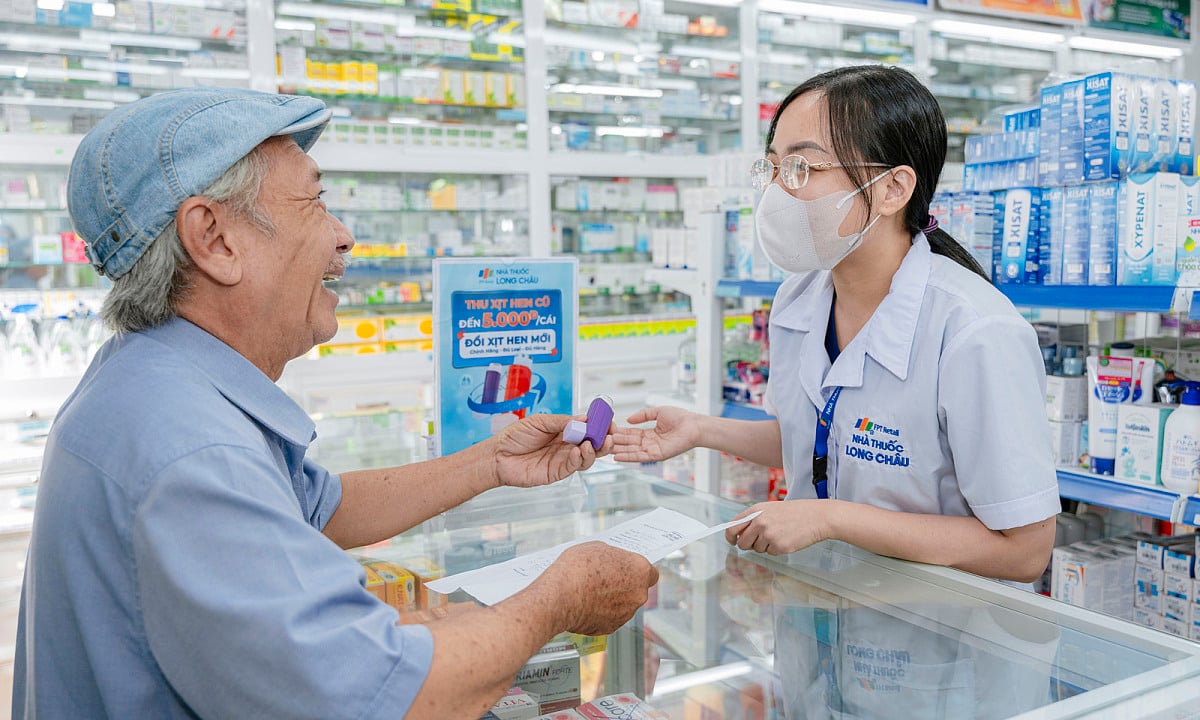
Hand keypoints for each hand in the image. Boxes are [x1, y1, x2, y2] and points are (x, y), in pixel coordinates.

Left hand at [491, 414, 610, 488]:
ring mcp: (563, 459)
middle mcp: (566, 445)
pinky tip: (580, 451)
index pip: (588, 427)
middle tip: (610, 434)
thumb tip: (584, 420)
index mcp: (564, 430)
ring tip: (593, 443)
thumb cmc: (515, 437)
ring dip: (595, 450)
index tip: (609, 420)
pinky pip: (574, 466)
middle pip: (593, 443)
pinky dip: (580, 459)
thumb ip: (561, 422)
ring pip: (588, 457)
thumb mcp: (539, 422)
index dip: (600, 425)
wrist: (497, 456)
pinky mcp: (557, 472)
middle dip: (604, 439)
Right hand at [545, 542, 657, 635]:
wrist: (559, 597)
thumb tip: (611, 562)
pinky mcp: (611, 628)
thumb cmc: (576, 569)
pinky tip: (585, 603)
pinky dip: (601, 612)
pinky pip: (610, 617)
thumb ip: (612, 556)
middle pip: (636, 589)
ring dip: (612, 599)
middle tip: (604, 578)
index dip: (638, 571)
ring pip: (623, 605)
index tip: (627, 569)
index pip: (651, 572)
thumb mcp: (596, 548)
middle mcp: (638, 594)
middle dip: (623, 585)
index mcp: (640, 570)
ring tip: (590, 590)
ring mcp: (626, 614)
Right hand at [611, 407, 698, 462]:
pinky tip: (617, 457)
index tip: (608, 431)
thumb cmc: (681, 418)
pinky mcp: (657, 456)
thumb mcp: (658, 412)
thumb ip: (643, 415)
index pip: (630, 433)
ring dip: (618, 450)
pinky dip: (628, 457)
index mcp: (650, 433)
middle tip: (601, 441)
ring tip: (605, 450)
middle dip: (615, 442)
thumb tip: (628, 419)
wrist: (694, 426)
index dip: (619, 432)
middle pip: (628, 443)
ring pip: (631, 450)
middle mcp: (650, 442)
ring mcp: (652, 450)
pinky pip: (640, 457)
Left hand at [724, 501, 834, 554]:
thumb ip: (754, 519)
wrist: (816, 517)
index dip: (730, 536)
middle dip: (748, 545)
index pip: (732, 527)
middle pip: (742, 543)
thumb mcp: (770, 509)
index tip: (732, 541)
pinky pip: (770, 553)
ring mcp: (769, 535)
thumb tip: (739, 534)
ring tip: (779, 534)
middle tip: (760, 541)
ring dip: (765, 546)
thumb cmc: (795, 512)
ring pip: (757, 549)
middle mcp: (759, 522)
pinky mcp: (779, 546)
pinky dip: (777, 549)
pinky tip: (786, 539)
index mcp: (756, 511)